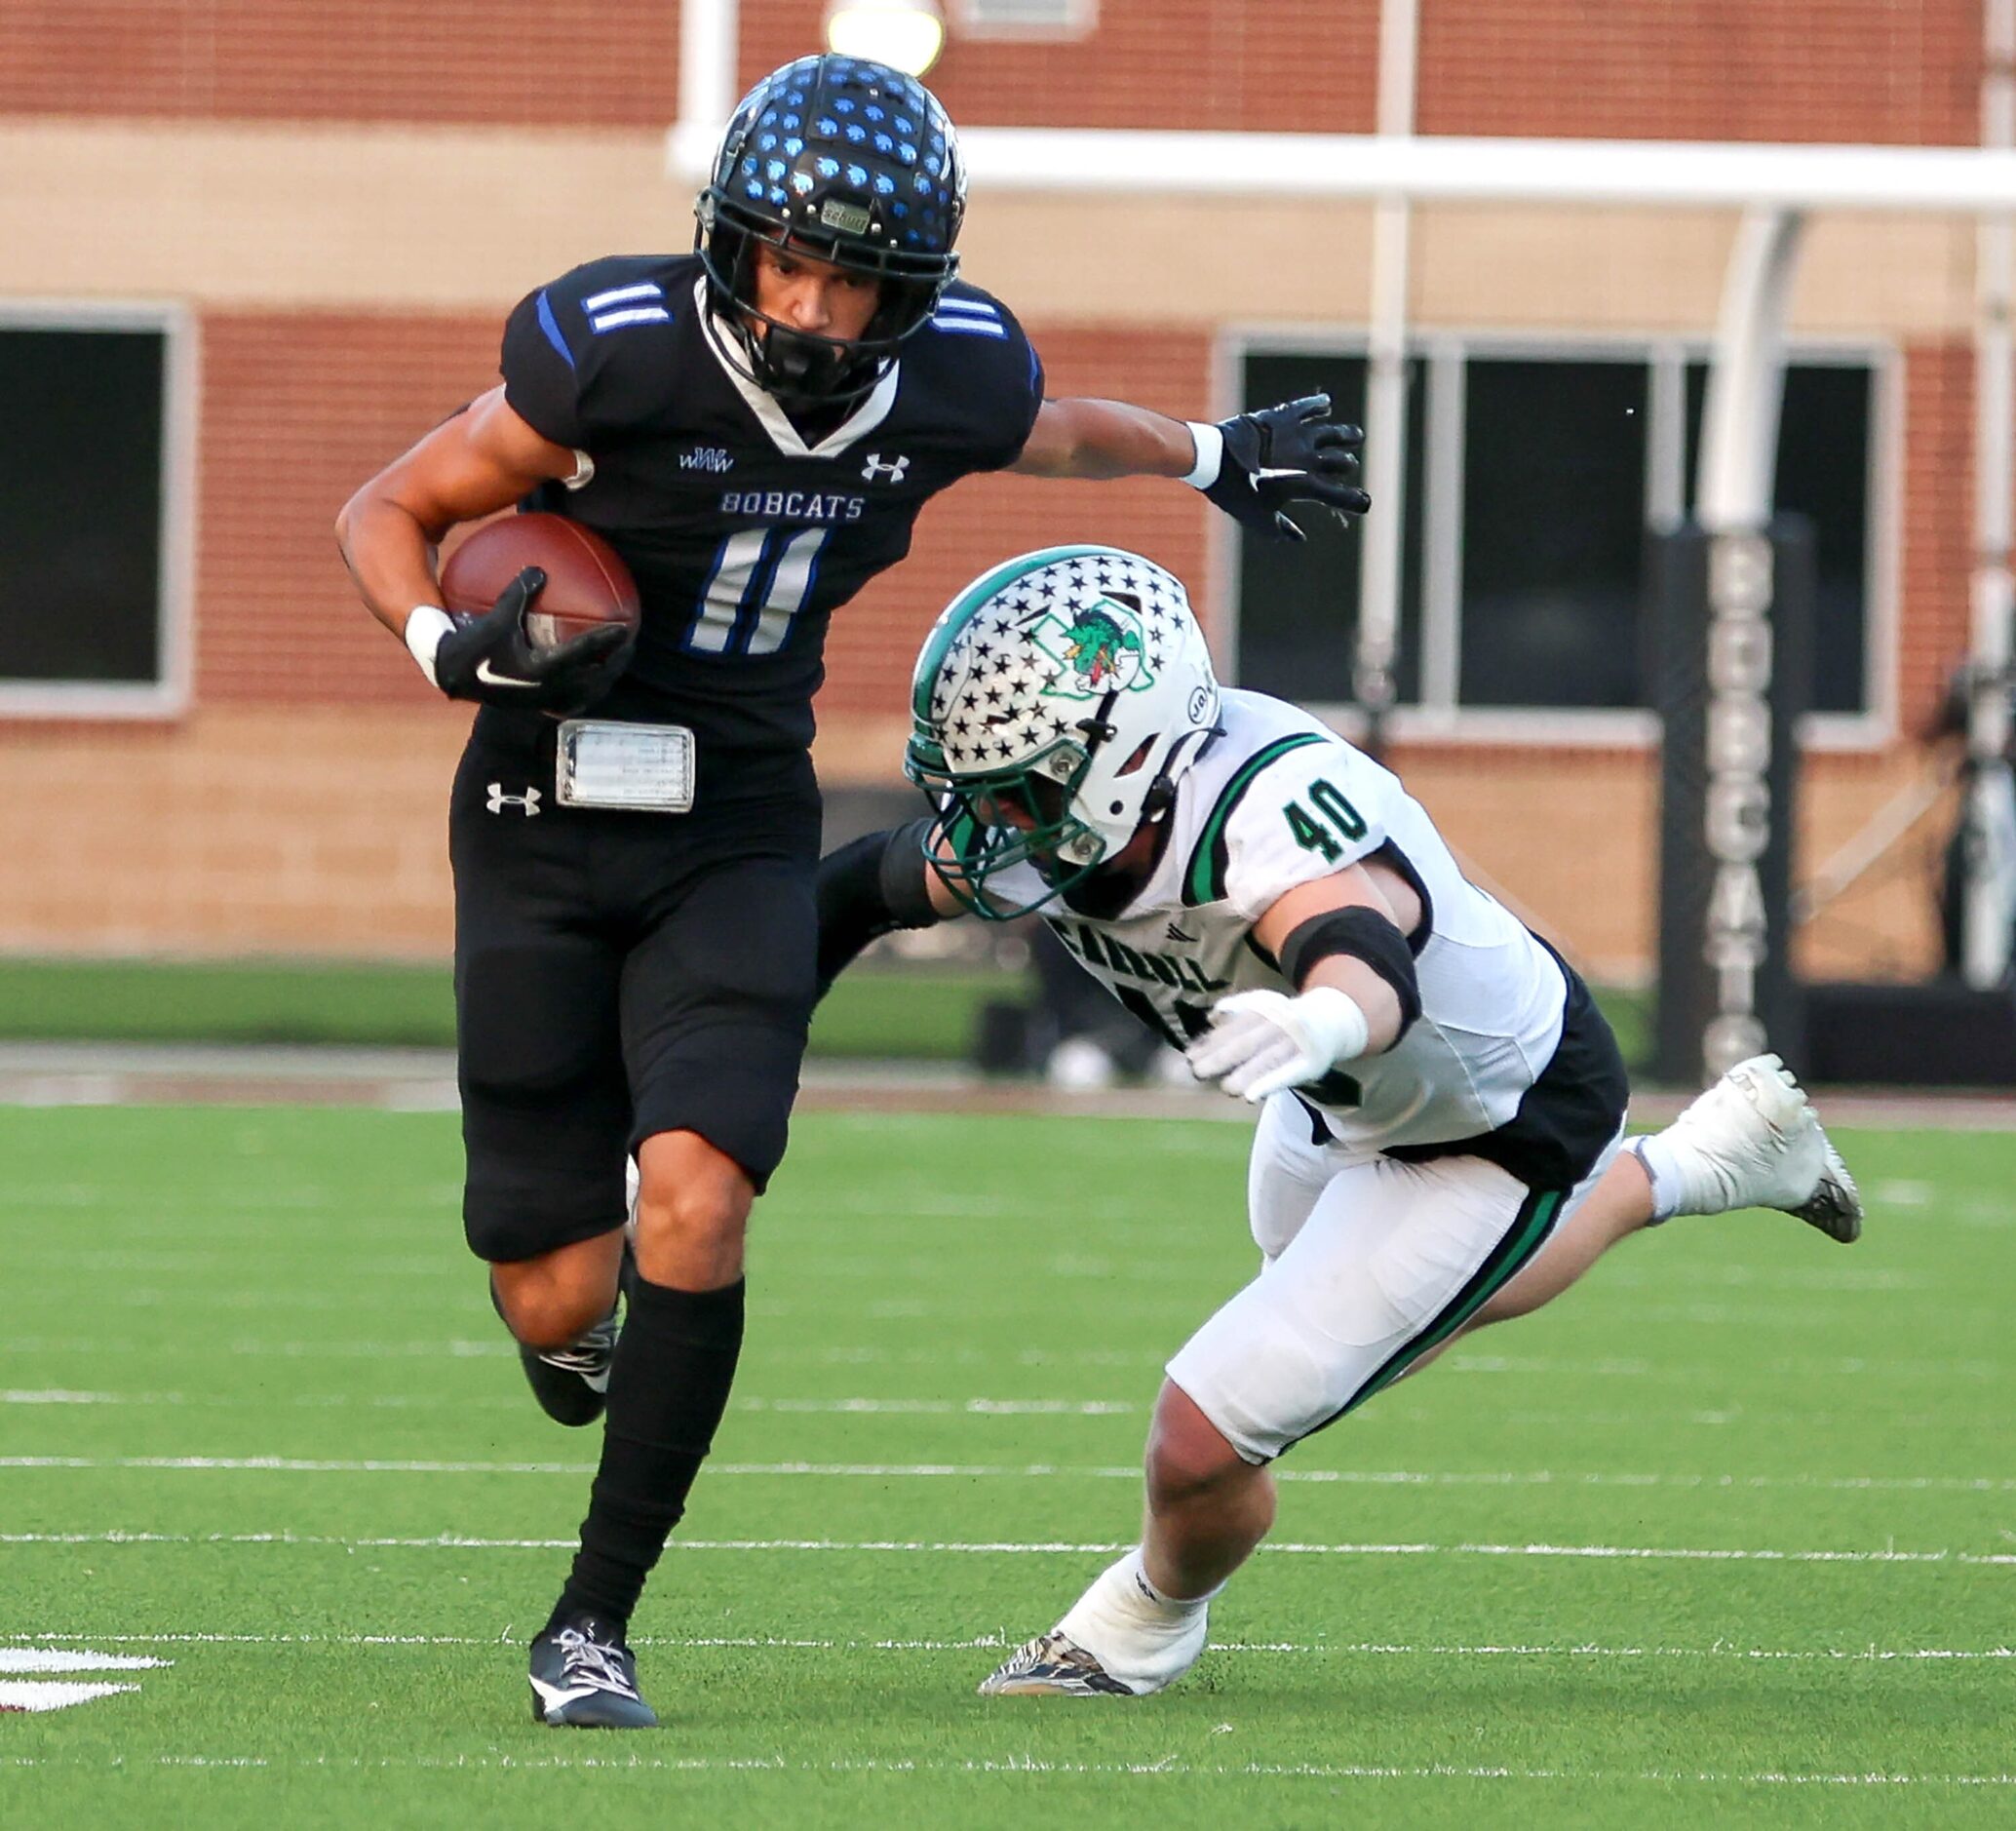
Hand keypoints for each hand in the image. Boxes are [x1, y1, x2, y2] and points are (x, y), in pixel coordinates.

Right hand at [432, 567, 631, 711]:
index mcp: (543, 668)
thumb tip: (540, 569)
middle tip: (629, 644)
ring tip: (615, 663)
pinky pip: (573, 702)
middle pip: (597, 677)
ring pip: (589, 694)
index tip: (627, 626)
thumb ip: (519, 592)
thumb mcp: (497, 616)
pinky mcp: (540, 708)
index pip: (586, 651)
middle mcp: (550, 689)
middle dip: (617, 662)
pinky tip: (589, 680)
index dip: (609, 639)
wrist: (454, 677)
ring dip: (605, 678)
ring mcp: (547, 702)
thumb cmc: (475, 645)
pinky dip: (587, 691)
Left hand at [1184, 986, 1370, 1102]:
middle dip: (1221, 1058)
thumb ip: (1237, 1009)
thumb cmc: (1288, 1017)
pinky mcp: (1310, 1063)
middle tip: (1198, 1072)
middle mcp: (1281, 1023)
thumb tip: (1212, 1017)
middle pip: (1246, 1043)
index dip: (1212, 1043)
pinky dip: (1269, 1084)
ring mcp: (1297, 1043)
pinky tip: (1251, 1097)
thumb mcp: (1264, 1004)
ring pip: (1267, 1060)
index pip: (1234, 1028)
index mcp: (1266, 1010)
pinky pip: (1288, 1075)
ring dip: (1244, 1075)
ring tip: (1225, 1088)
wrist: (1334, 1018)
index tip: (1191, 1055)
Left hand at [1204, 394, 1369, 541]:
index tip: (1365, 503)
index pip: (1338, 496)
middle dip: (1345, 465)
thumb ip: (1281, 529)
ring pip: (1330, 433)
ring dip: (1345, 435)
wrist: (1213, 459)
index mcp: (1304, 486)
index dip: (1355, 501)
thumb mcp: (1258, 518)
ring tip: (1356, 436)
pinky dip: (1318, 405)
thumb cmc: (1234, 493)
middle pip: (1339, 461)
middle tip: (1348, 465)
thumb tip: (1298, 537)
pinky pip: (1306, 408)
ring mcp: (1296, 436)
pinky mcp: (1282, 418)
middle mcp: (1306, 460)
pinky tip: (1326, 403)